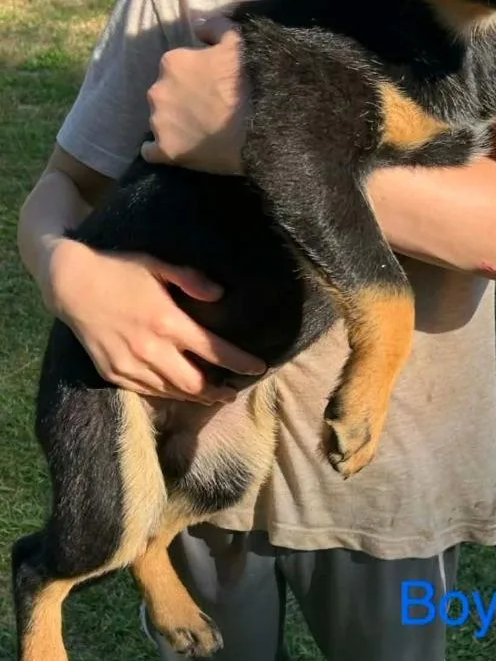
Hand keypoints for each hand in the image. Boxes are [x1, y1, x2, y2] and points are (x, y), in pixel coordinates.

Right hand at [50, 238, 264, 403]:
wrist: (71, 285)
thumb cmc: (119, 270)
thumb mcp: (158, 265)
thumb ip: (192, 280)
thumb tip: (221, 294)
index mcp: (167, 322)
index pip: (214, 351)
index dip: (240, 363)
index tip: (259, 368)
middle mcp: (151, 349)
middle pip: (195, 383)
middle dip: (220, 391)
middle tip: (234, 391)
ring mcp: (130, 365)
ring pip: (172, 392)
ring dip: (195, 396)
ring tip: (213, 395)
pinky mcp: (114, 373)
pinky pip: (148, 392)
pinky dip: (168, 394)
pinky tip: (178, 391)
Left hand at [141, 15, 247, 174]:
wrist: (258, 131)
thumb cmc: (247, 85)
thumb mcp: (238, 41)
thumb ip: (215, 25)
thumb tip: (199, 25)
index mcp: (172, 62)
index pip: (175, 66)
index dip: (193, 75)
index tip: (210, 84)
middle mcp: (158, 90)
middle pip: (165, 92)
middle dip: (180, 98)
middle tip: (206, 107)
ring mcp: (159, 122)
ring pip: (160, 119)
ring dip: (173, 122)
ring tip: (199, 129)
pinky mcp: (164, 151)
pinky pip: (151, 151)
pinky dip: (160, 149)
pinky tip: (177, 147)